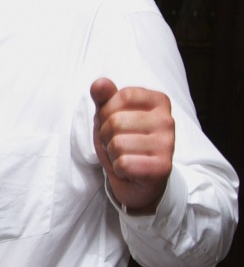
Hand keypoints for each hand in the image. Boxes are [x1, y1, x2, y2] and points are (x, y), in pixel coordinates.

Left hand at [90, 78, 174, 213]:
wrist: (138, 182)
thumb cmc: (125, 143)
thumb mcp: (110, 117)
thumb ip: (104, 98)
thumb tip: (98, 84)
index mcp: (159, 101)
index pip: (123, 96)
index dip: (107, 111)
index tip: (112, 123)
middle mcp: (167, 120)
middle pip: (116, 121)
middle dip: (106, 136)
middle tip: (117, 145)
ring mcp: (168, 144)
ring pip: (117, 144)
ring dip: (112, 154)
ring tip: (123, 157)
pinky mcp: (162, 167)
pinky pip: (124, 163)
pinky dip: (119, 169)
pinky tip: (129, 170)